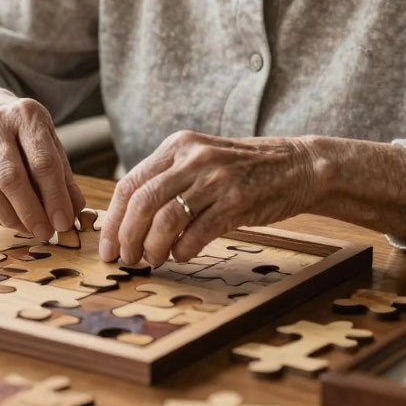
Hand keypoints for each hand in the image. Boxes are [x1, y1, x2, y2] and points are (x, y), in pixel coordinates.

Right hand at [0, 90, 84, 240]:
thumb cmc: (23, 134)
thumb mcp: (49, 142)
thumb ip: (63, 176)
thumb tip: (75, 211)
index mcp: (27, 115)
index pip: (43, 162)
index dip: (55, 197)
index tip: (63, 222)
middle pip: (11, 178)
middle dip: (31, 212)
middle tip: (46, 233)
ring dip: (10, 218)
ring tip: (28, 229)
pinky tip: (8, 221)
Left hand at [97, 131, 319, 265]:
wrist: (296, 166)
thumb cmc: (243, 170)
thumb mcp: (201, 161)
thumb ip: (169, 180)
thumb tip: (128, 222)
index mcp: (178, 146)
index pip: (130, 184)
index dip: (114, 220)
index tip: (109, 246)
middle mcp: (193, 157)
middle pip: (142, 202)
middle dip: (127, 238)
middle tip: (126, 259)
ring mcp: (216, 178)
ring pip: (166, 219)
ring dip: (153, 247)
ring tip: (154, 259)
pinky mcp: (237, 200)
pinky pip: (197, 232)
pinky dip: (183, 250)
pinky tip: (182, 254)